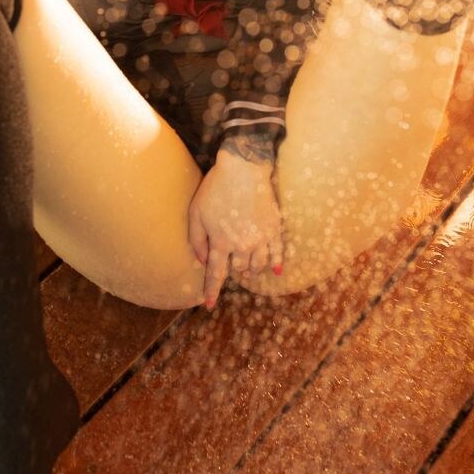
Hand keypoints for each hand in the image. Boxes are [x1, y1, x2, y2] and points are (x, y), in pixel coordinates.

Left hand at [188, 149, 283, 308]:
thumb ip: (196, 240)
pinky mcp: (274, 228)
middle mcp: (242, 245)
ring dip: (251, 268)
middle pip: (238, 268)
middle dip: (232, 269)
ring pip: (258, 264)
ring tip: (246, 266)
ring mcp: (261, 238)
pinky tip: (276, 271)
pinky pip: (278, 252)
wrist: (243, 169)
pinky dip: (277, 263)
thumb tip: (203, 261)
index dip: (211, 291)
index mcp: (221, 242)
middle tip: (229, 264)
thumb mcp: (195, 212)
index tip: (208, 304)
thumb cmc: (215, 188)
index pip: (216, 274)